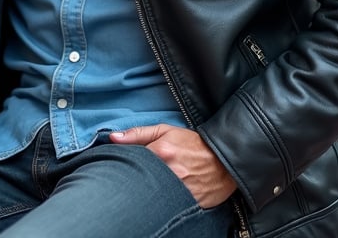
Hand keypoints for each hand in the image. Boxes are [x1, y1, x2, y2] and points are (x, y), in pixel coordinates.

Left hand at [109, 124, 236, 207]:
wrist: (225, 161)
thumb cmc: (193, 144)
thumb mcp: (166, 130)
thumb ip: (138, 133)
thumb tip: (112, 138)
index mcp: (160, 151)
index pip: (128, 159)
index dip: (122, 162)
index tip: (120, 163)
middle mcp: (167, 172)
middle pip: (137, 179)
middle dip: (132, 179)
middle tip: (135, 177)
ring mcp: (177, 190)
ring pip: (149, 194)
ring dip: (145, 190)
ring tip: (148, 186)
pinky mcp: (185, 205)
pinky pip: (164, 206)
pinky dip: (158, 202)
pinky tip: (158, 197)